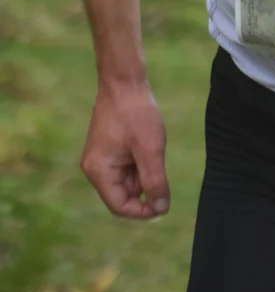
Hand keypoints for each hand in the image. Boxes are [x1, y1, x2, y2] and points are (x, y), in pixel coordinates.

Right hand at [81, 80, 169, 219]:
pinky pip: (125, 166)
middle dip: (145, 186)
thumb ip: (155, 181)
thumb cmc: (136, 113)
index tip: (164, 203)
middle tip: (158, 161)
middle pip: (124, 194)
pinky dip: (139, 161)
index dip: (143, 211)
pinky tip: (147, 142)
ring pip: (127, 180)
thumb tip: (161, 210)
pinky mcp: (107, 148)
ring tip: (152, 146)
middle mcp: (94, 168)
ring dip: (144, 172)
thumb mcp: (151, 149)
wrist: (125, 80)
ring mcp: (100, 157)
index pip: (120, 207)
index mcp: (99, 172)